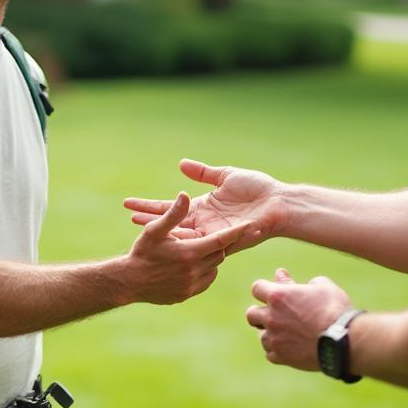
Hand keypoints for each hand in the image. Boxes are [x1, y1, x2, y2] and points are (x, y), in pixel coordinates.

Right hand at [124, 159, 282, 251]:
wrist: (279, 204)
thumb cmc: (256, 189)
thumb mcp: (225, 176)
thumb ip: (203, 173)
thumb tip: (181, 164)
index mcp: (202, 209)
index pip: (169, 208)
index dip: (149, 207)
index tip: (128, 205)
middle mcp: (204, 225)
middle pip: (170, 225)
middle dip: (149, 222)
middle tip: (129, 222)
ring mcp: (212, 236)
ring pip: (181, 236)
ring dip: (162, 233)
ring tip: (141, 230)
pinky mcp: (223, 244)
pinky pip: (200, 244)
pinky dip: (184, 241)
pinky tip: (168, 239)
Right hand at [124, 191, 249, 303]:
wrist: (128, 283)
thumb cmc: (140, 252)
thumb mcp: (154, 230)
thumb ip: (173, 213)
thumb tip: (185, 194)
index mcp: (189, 252)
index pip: (221, 240)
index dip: (238, 232)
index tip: (253, 225)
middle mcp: (194, 270)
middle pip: (219, 253)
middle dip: (219, 243)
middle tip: (214, 235)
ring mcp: (192, 285)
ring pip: (214, 267)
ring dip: (212, 257)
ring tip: (201, 248)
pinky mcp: (187, 294)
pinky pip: (206, 281)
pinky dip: (205, 271)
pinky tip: (195, 264)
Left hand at [246, 268, 349, 369]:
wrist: (344, 340)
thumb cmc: (335, 308)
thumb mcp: (321, 286)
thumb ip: (298, 282)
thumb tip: (283, 276)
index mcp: (278, 296)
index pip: (257, 288)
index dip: (265, 289)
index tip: (275, 291)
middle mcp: (271, 317)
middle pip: (251, 314)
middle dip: (260, 312)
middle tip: (272, 314)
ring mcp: (275, 338)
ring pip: (261, 337)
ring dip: (270, 333)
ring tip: (284, 333)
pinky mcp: (282, 357)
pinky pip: (270, 354)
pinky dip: (277, 350)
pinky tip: (288, 347)